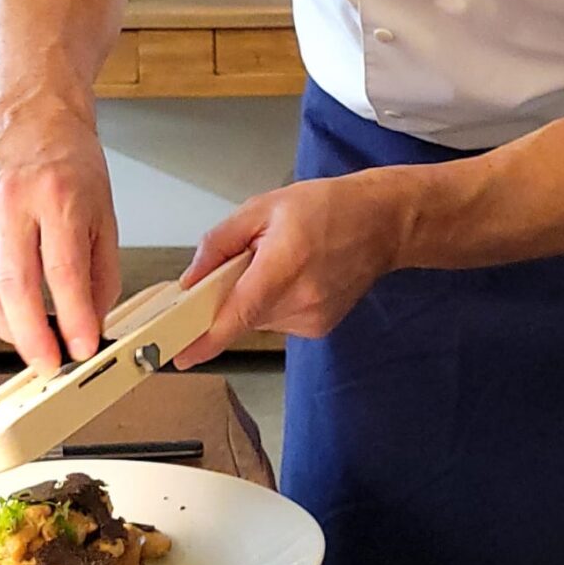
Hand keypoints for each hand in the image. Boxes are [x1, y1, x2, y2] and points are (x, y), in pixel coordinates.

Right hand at [0, 101, 118, 375]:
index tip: (82, 347)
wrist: (35, 121)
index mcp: (59, 197)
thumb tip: (92, 322)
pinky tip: (11, 317)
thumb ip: (101, 272)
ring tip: (31, 346)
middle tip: (49, 364)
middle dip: (31, 335)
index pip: (64, 270)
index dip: (72, 316)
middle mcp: (16, 203)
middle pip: (15, 284)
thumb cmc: (73, 163)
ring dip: (7, 327)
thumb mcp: (104, 214)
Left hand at [170, 171, 404, 369]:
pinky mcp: (319, 328)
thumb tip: (191, 278)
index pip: (238, 313)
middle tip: (249, 259)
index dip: (206, 340)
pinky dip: (274, 303)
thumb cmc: (327, 208)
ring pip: (258, 319)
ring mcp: (312, 319)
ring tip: (283, 262)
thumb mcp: (264, 207)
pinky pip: (278, 321)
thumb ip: (220, 242)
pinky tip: (296, 276)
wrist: (382, 224)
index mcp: (284, 265)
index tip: (181, 356)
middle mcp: (300, 300)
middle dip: (231, 294)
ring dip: (255, 297)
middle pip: (242, 314)